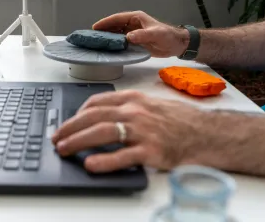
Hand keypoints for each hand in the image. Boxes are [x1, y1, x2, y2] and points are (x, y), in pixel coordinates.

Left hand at [52, 90, 205, 172]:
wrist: (207, 133)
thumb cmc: (179, 120)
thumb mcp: (151, 104)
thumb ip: (127, 108)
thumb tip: (102, 116)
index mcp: (134, 99)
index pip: (97, 102)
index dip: (77, 113)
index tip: (68, 122)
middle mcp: (135, 112)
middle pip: (94, 116)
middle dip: (70, 127)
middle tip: (57, 137)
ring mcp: (143, 131)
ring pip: (103, 132)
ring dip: (78, 140)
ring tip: (64, 148)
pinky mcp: (151, 151)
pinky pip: (124, 156)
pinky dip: (105, 160)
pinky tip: (91, 164)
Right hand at [92, 11, 189, 57]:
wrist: (177, 45)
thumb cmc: (168, 36)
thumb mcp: (155, 34)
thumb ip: (142, 35)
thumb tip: (128, 37)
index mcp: (136, 18)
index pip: (117, 19)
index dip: (106, 22)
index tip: (95, 27)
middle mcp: (132, 24)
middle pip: (114, 26)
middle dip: (103, 30)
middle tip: (92, 36)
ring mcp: (133, 33)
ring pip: (116, 34)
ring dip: (108, 37)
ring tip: (96, 43)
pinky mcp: (135, 41)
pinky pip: (121, 42)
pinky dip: (114, 44)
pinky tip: (108, 49)